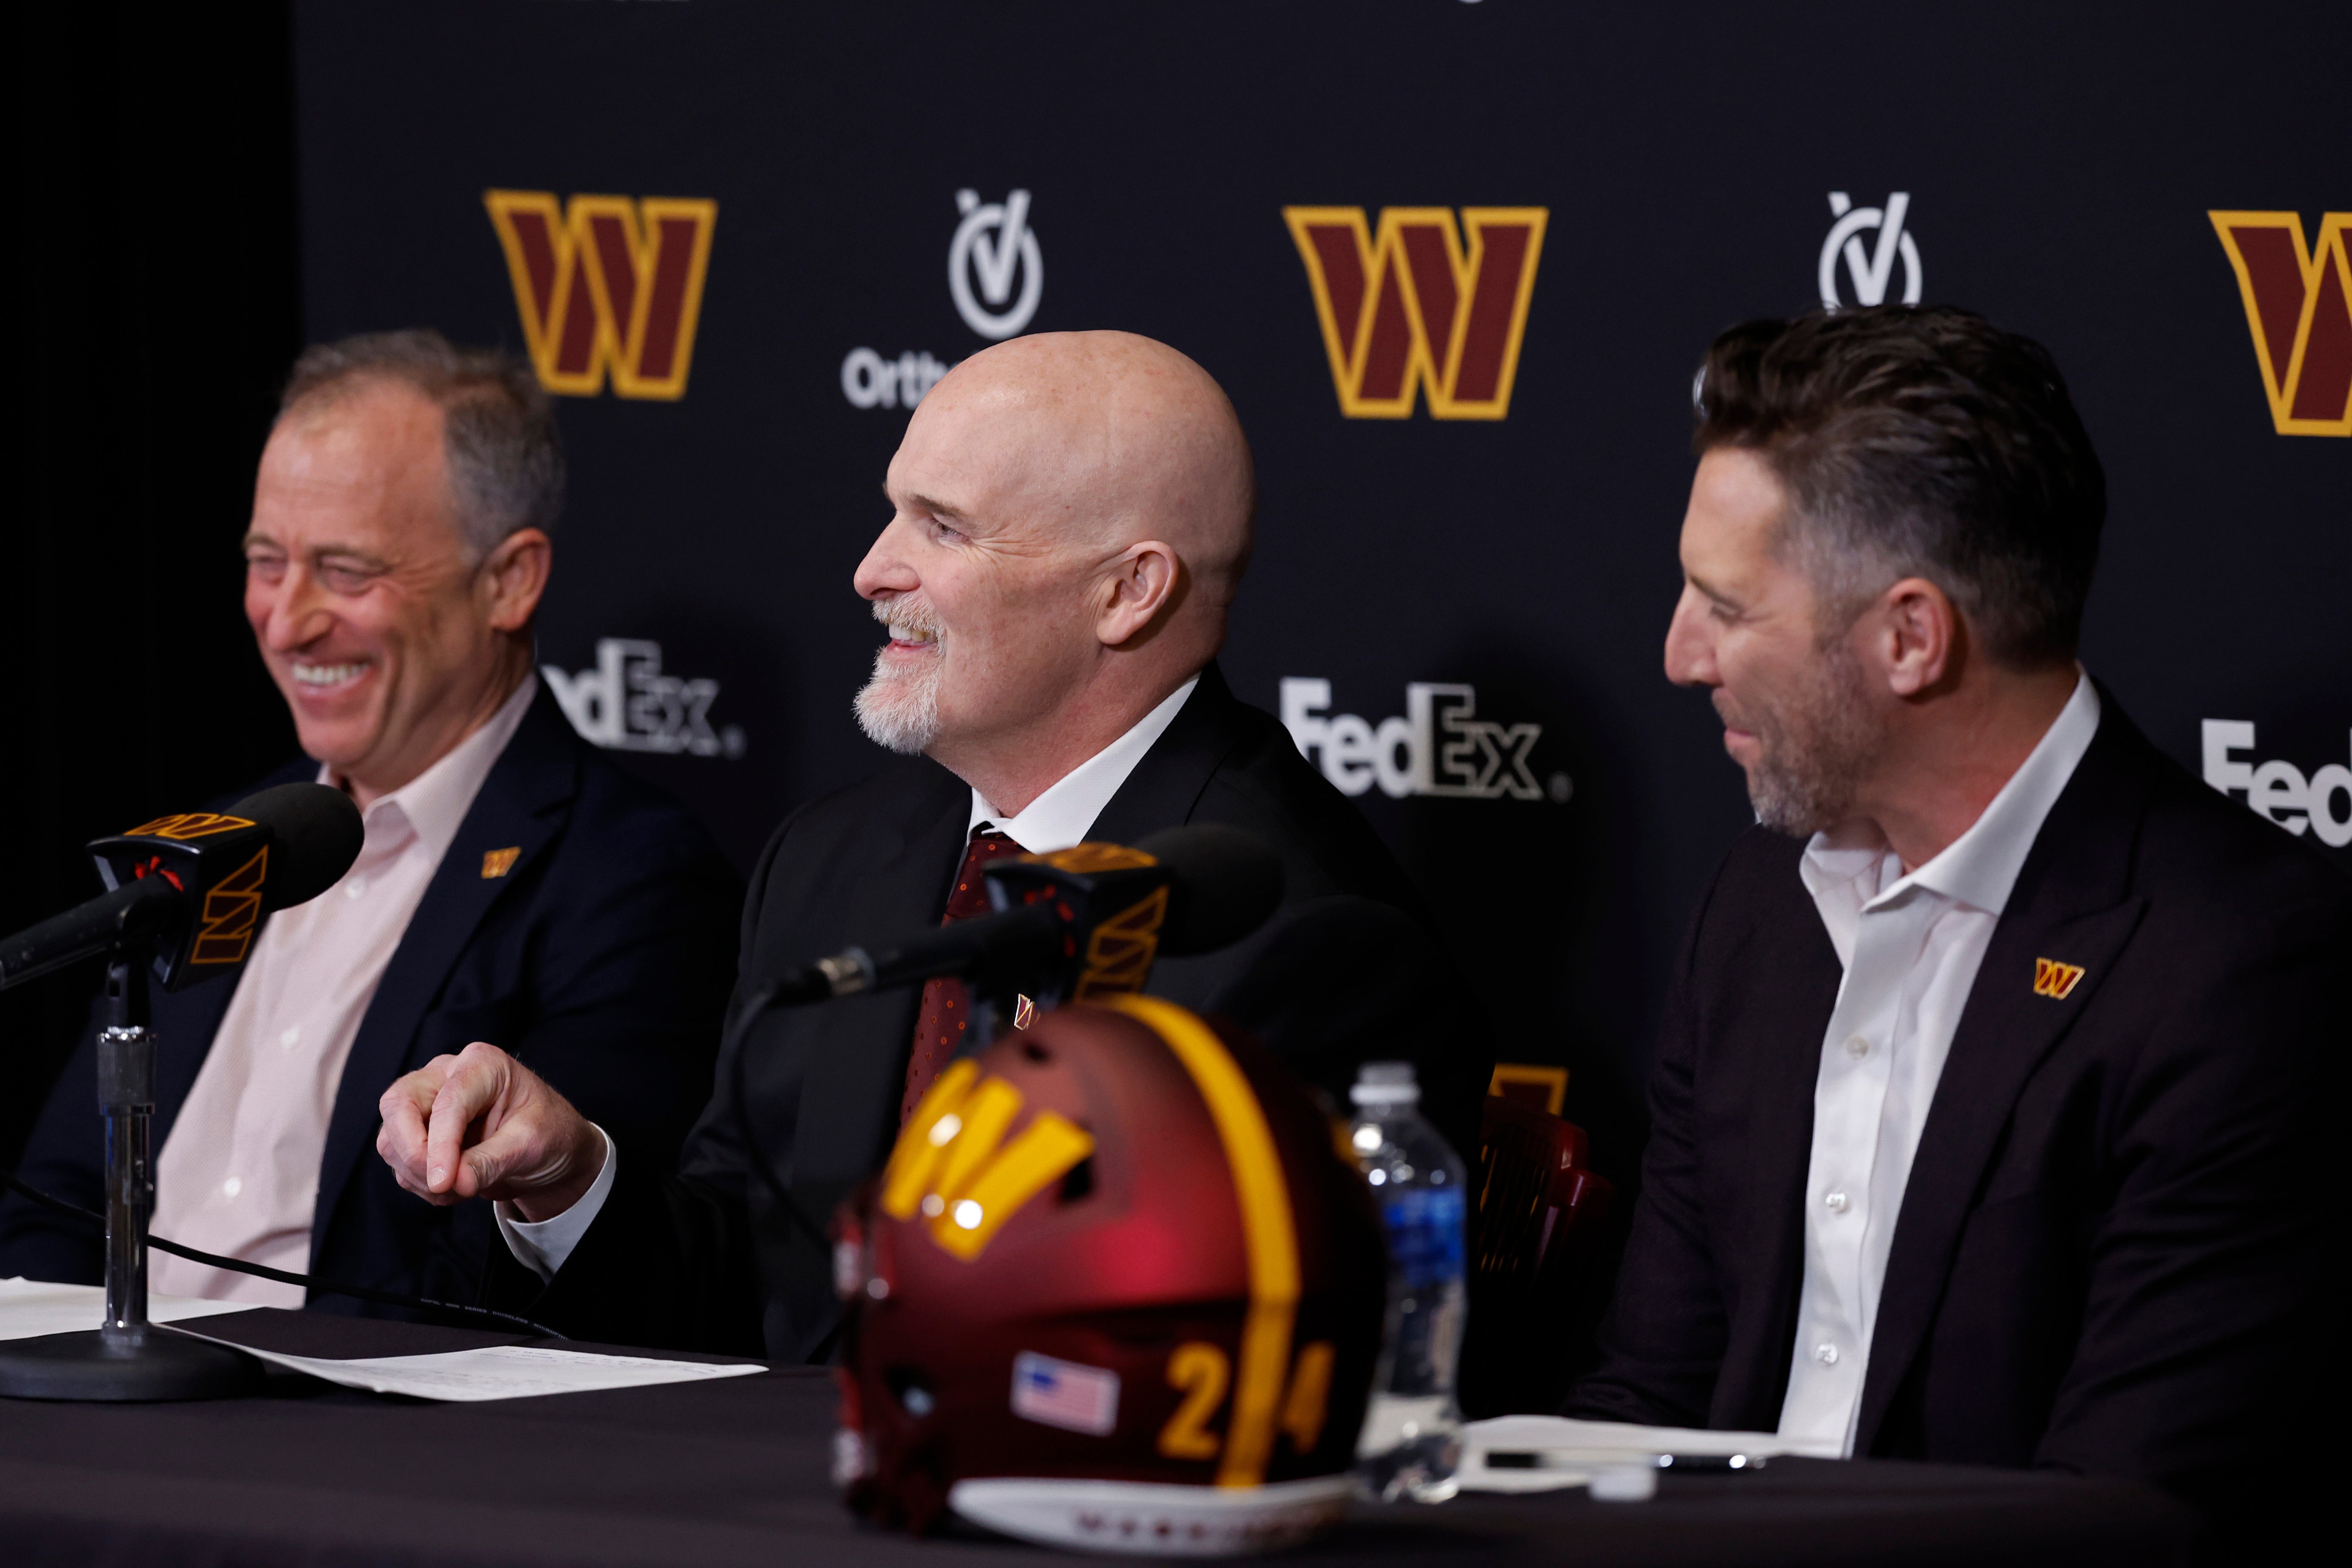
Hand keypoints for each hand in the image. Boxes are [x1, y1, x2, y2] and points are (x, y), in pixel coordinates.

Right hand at [376, 1042, 605, 1221]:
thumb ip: (489, 1163)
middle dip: (413, 1152)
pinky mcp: (418, 1131)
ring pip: (391, 1138)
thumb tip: (451, 1183)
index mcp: (482, 1064)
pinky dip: (421, 1183)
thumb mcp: (530, 1146)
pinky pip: (399, 1161)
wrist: (552, 1149)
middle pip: (398, 1106)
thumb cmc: (549, 1133)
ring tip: (465, 1188)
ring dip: (419, 1175)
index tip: (443, 1183)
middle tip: (441, 1186)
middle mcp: (446, 1075)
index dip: (439, 1146)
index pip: (447, 1103)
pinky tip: (457, 1187)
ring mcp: (427, 1102)